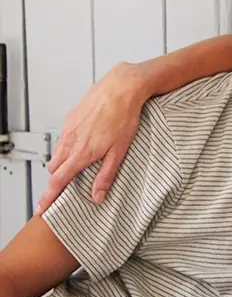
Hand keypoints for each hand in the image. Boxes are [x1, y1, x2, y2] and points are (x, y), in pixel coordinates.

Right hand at [34, 62, 151, 213]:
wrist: (121, 87)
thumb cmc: (125, 117)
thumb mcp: (120, 150)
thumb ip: (107, 175)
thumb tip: (98, 196)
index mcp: (82, 153)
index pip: (58, 181)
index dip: (48, 197)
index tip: (41, 209)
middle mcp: (70, 141)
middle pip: (54, 169)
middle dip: (57, 179)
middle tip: (65, 186)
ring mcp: (68, 128)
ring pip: (57, 152)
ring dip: (63, 162)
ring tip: (77, 165)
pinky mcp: (70, 118)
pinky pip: (63, 138)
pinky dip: (68, 146)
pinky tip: (83, 143)